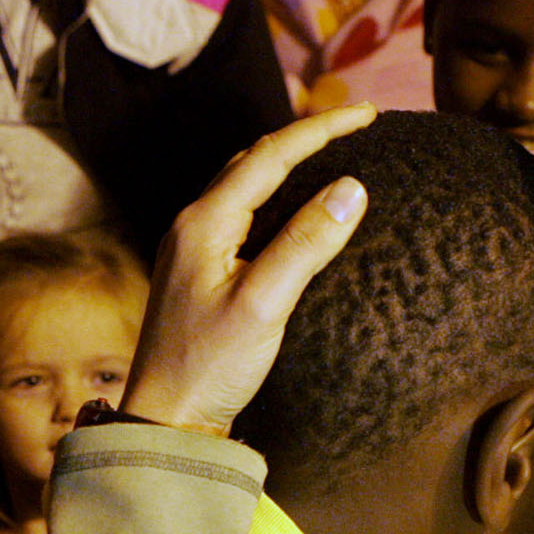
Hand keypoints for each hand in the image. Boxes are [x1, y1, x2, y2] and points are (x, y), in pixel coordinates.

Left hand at [121, 104, 375, 435]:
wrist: (166, 419)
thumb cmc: (209, 367)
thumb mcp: (264, 305)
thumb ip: (306, 245)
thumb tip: (352, 189)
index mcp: (204, 224)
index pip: (270, 156)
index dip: (321, 130)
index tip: (367, 114)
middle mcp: (192, 226)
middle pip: (252, 160)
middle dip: (303, 137)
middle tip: (352, 126)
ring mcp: (191, 250)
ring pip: (242, 185)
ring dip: (284, 163)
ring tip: (326, 153)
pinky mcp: (198, 274)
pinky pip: (240, 215)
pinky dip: (272, 196)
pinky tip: (290, 209)